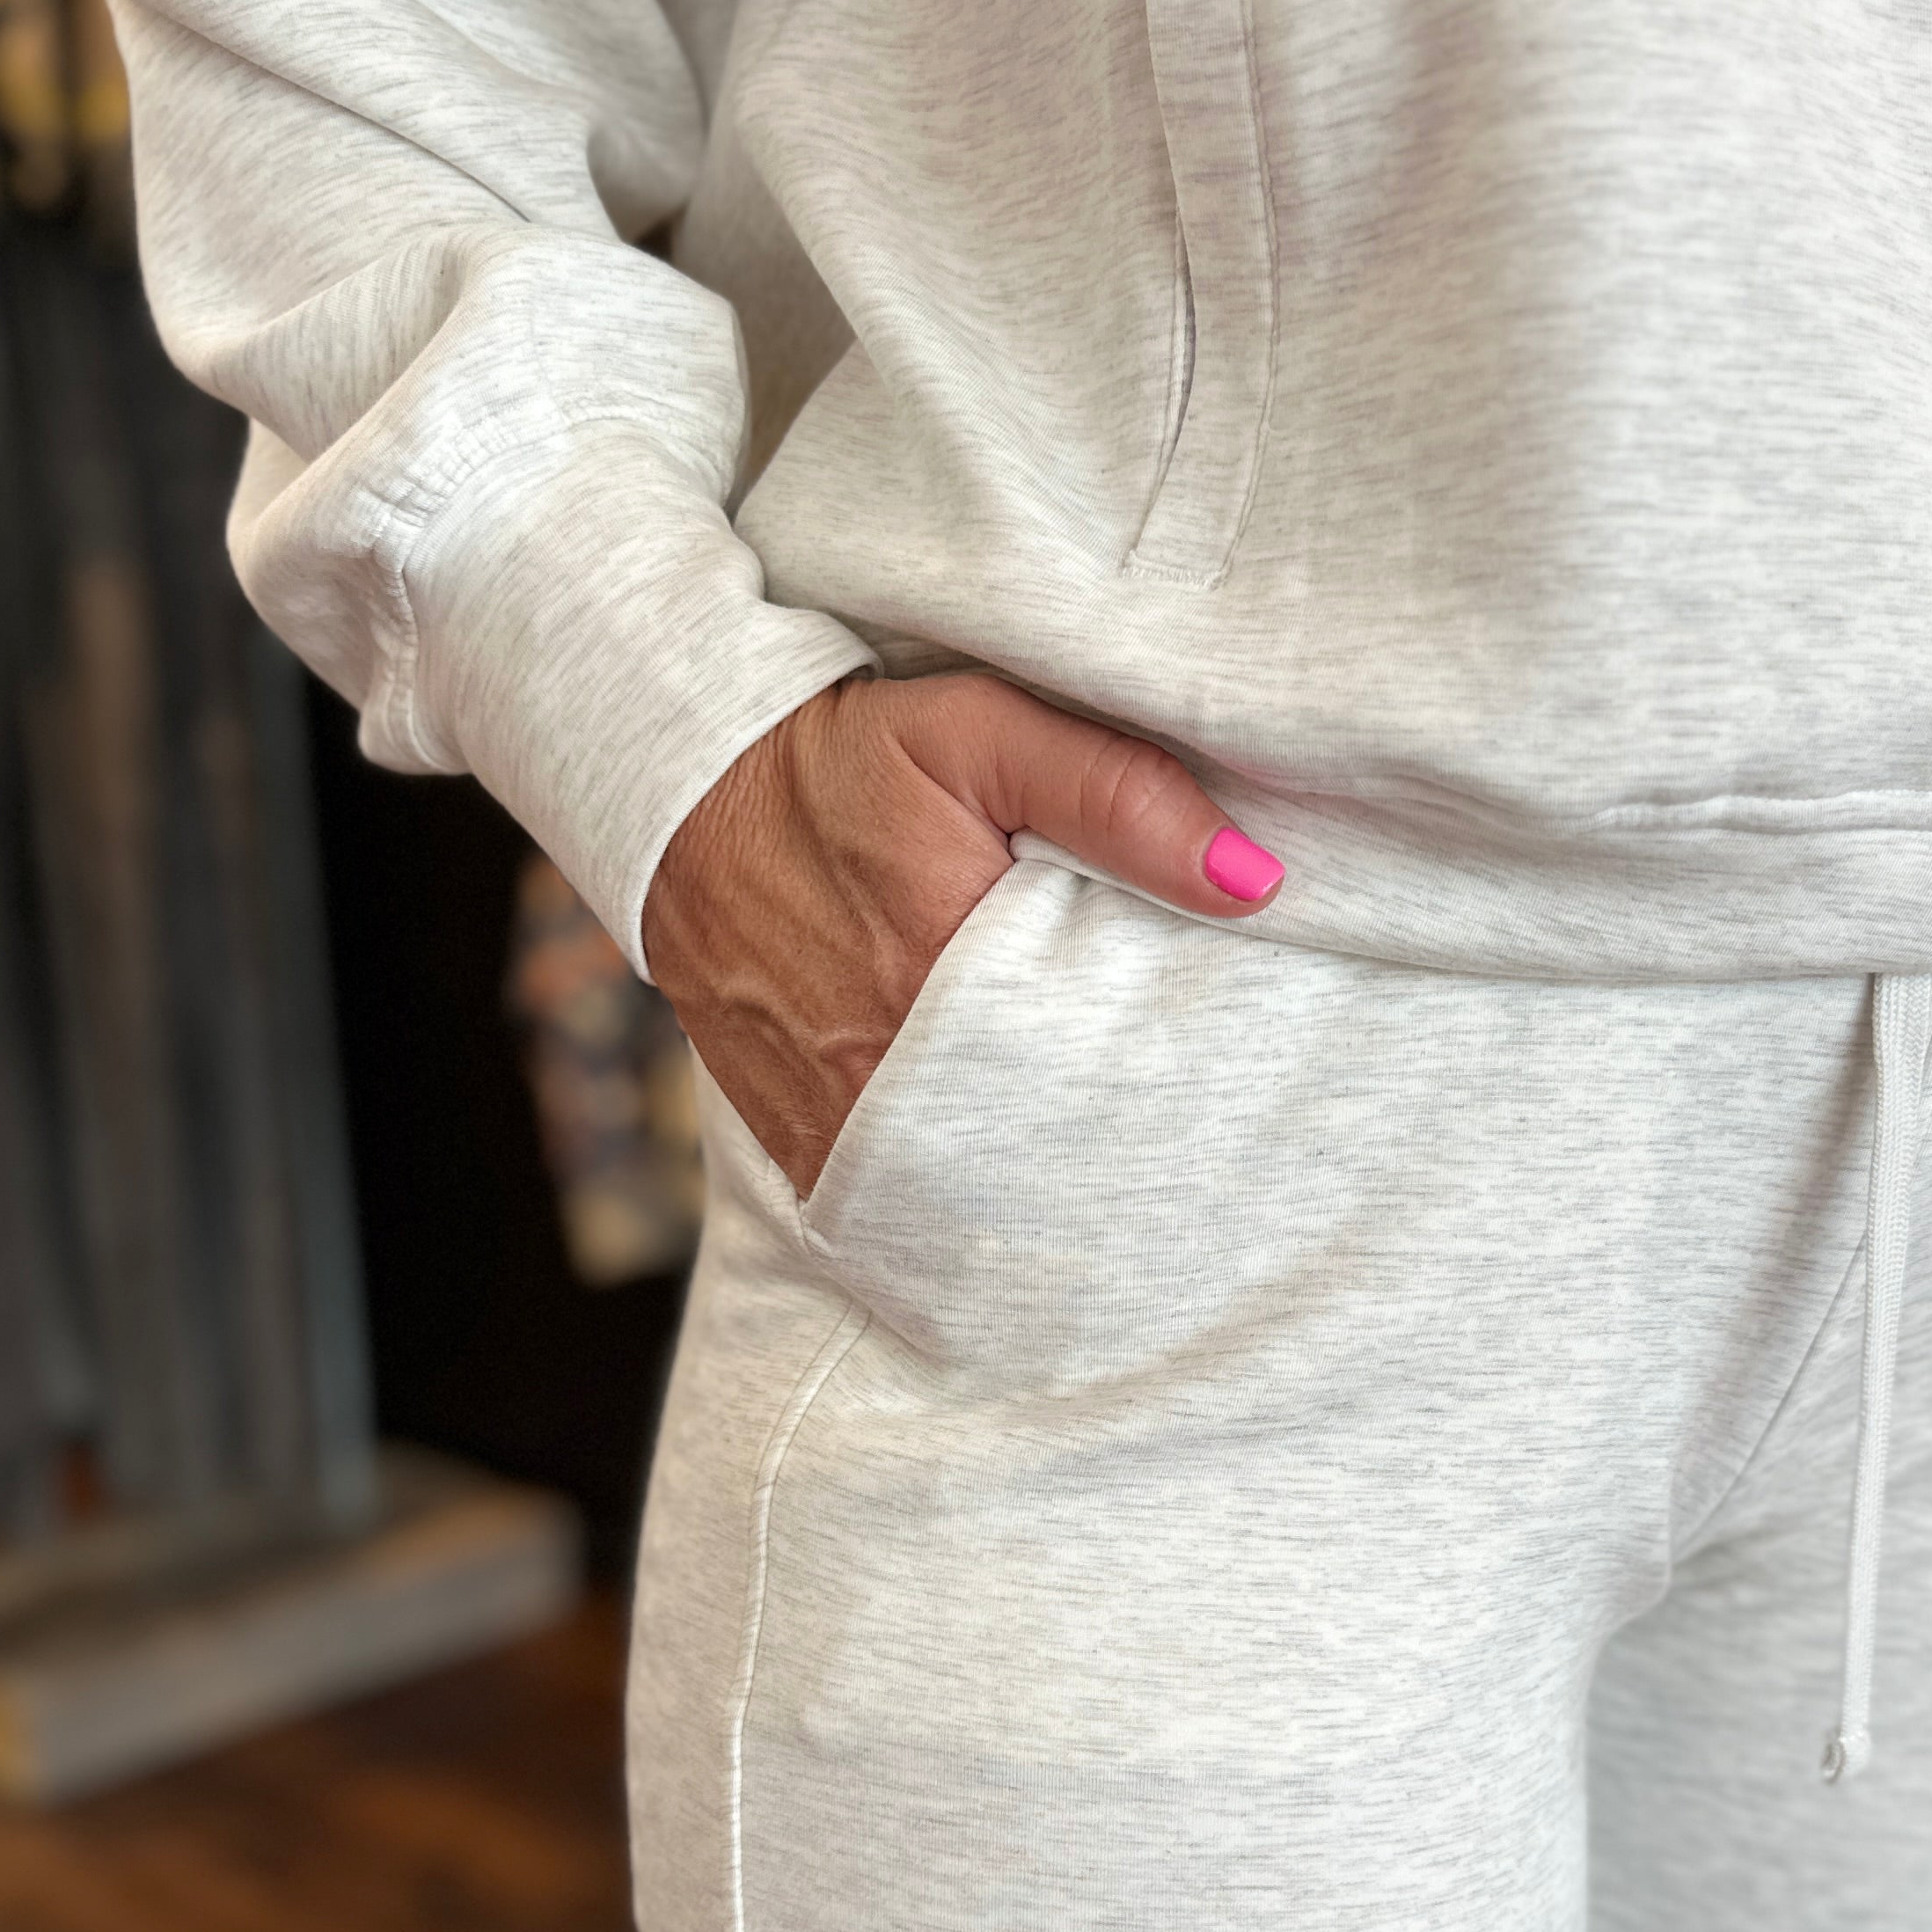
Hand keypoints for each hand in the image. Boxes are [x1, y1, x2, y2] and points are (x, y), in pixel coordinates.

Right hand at [639, 673, 1282, 1196]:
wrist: (678, 795)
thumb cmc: (838, 759)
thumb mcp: (977, 734)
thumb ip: (1115, 796)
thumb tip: (1253, 878)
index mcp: (945, 983)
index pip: (1101, 1078)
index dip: (1166, 1084)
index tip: (1219, 1078)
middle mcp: (884, 1081)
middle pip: (1045, 1154)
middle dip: (1113, 1145)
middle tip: (1176, 1131)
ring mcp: (835, 1129)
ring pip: (974, 1192)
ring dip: (1038, 1174)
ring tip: (1098, 1144)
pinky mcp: (802, 1148)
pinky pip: (900, 1197)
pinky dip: (958, 1187)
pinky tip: (1007, 1157)